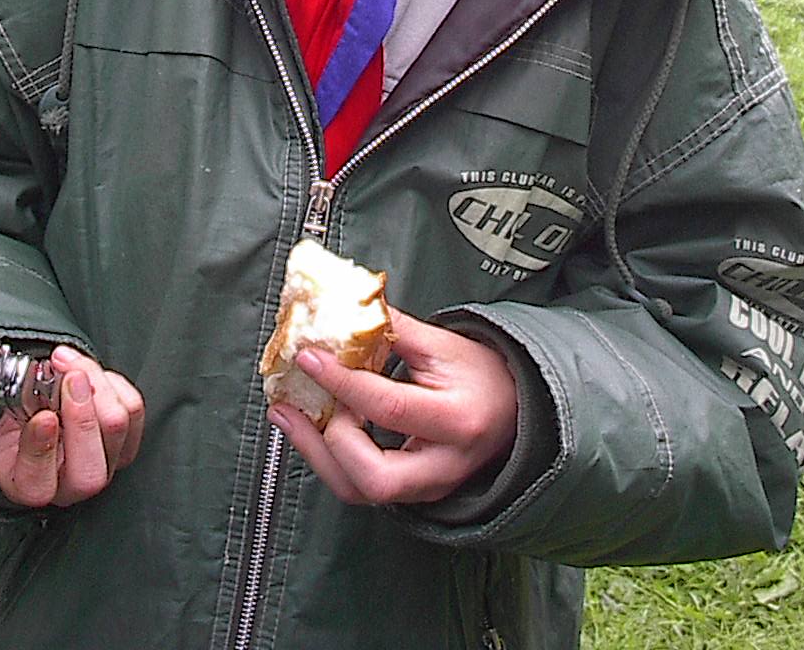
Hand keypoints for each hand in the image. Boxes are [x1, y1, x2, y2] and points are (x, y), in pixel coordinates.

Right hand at [0, 345, 143, 507]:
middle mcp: (71, 485)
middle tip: (69, 377)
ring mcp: (106, 464)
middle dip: (82, 417)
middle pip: (90, 470)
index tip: (42, 416)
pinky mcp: (129, 441)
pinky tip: (89, 372)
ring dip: (95, 384)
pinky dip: (113, 383)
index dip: (42, 450)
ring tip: (67, 361)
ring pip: (115, 428)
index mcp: (30, 485)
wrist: (44, 414)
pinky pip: (134, 409)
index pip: (38, 484)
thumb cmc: (18, 420)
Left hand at [267, 306, 517, 505]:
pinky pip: (362, 487)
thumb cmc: (483, 374)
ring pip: (360, 492)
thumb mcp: (443, 343)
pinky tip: (311, 427)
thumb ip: (392, 328)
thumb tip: (341, 308)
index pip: (390, 406)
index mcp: (457, 419)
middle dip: (329, 441)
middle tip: (306, 401)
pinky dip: (331, 458)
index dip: (342, 381)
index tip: (309, 357)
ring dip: (316, 454)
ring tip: (288, 414)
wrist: (515, 412)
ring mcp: (427, 488)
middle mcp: (443, 464)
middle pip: (374, 478)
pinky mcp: (412, 495)